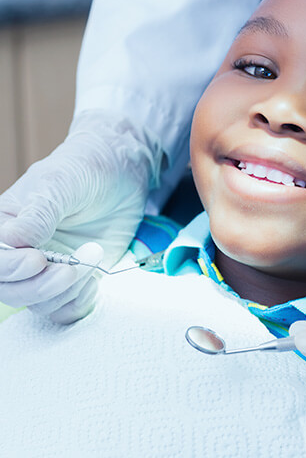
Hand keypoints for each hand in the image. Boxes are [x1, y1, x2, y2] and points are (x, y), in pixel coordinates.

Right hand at [0, 110, 161, 322]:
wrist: (122, 172)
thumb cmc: (84, 169)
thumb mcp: (59, 184)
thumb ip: (38, 215)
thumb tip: (14, 241)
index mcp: (7, 227)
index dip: (10, 269)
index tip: (38, 260)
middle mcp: (23, 253)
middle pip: (11, 291)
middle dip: (41, 287)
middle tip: (72, 270)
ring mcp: (50, 269)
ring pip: (41, 304)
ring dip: (68, 290)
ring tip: (92, 255)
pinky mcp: (76, 280)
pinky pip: (67, 309)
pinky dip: (80, 302)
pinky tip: (94, 279)